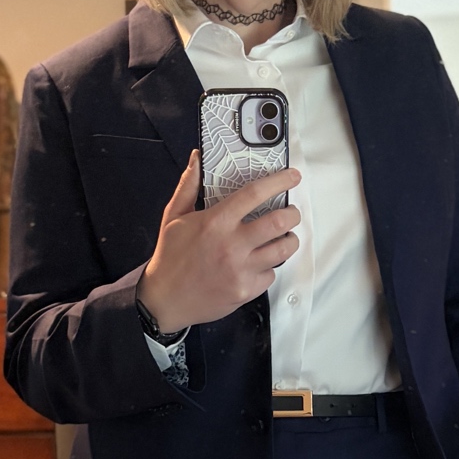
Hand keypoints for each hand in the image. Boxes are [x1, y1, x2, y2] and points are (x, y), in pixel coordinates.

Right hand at [139, 151, 301, 332]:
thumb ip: (188, 186)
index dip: (279, 181)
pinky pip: (271, 274)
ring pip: (283, 250)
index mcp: (216, 222)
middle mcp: (231, 245)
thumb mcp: (174, 216)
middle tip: (291, 212)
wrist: (165, 300)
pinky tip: (259, 263)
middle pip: (280, 223)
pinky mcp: (245, 290)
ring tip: (283, 237)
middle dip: (292, 214)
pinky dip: (269, 267)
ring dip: (288, 240)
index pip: (255, 194)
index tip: (292, 177)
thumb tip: (196, 159)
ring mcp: (240, 270)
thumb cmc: (170, 257)